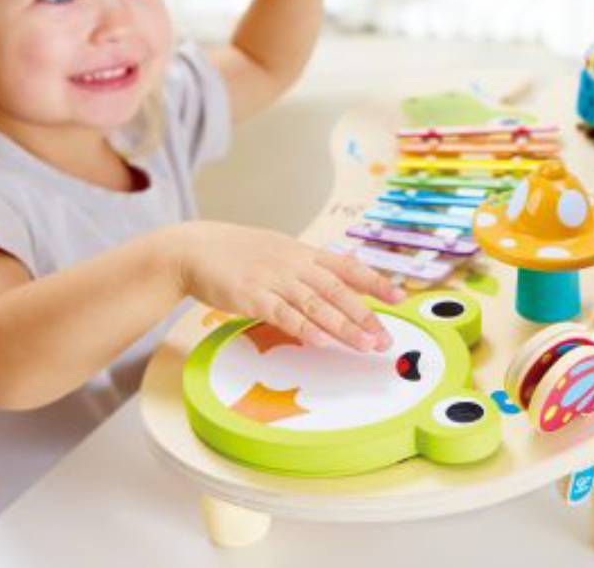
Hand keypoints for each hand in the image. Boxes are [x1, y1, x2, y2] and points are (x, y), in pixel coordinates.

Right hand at [172, 221, 405, 350]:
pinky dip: (304, 328)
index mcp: (302, 252)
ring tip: (365, 345)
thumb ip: (307, 267)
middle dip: (365, 314)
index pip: (347, 266)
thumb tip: (338, 282)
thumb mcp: (278, 251)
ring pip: (316, 304)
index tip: (399, 296)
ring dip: (343, 326)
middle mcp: (293, 264)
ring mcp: (272, 279)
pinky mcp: (251, 296)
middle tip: (385, 337)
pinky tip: (322, 341)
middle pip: (337, 289)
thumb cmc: (236, 253)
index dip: (375, 281)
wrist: (193, 249)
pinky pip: (283, 315)